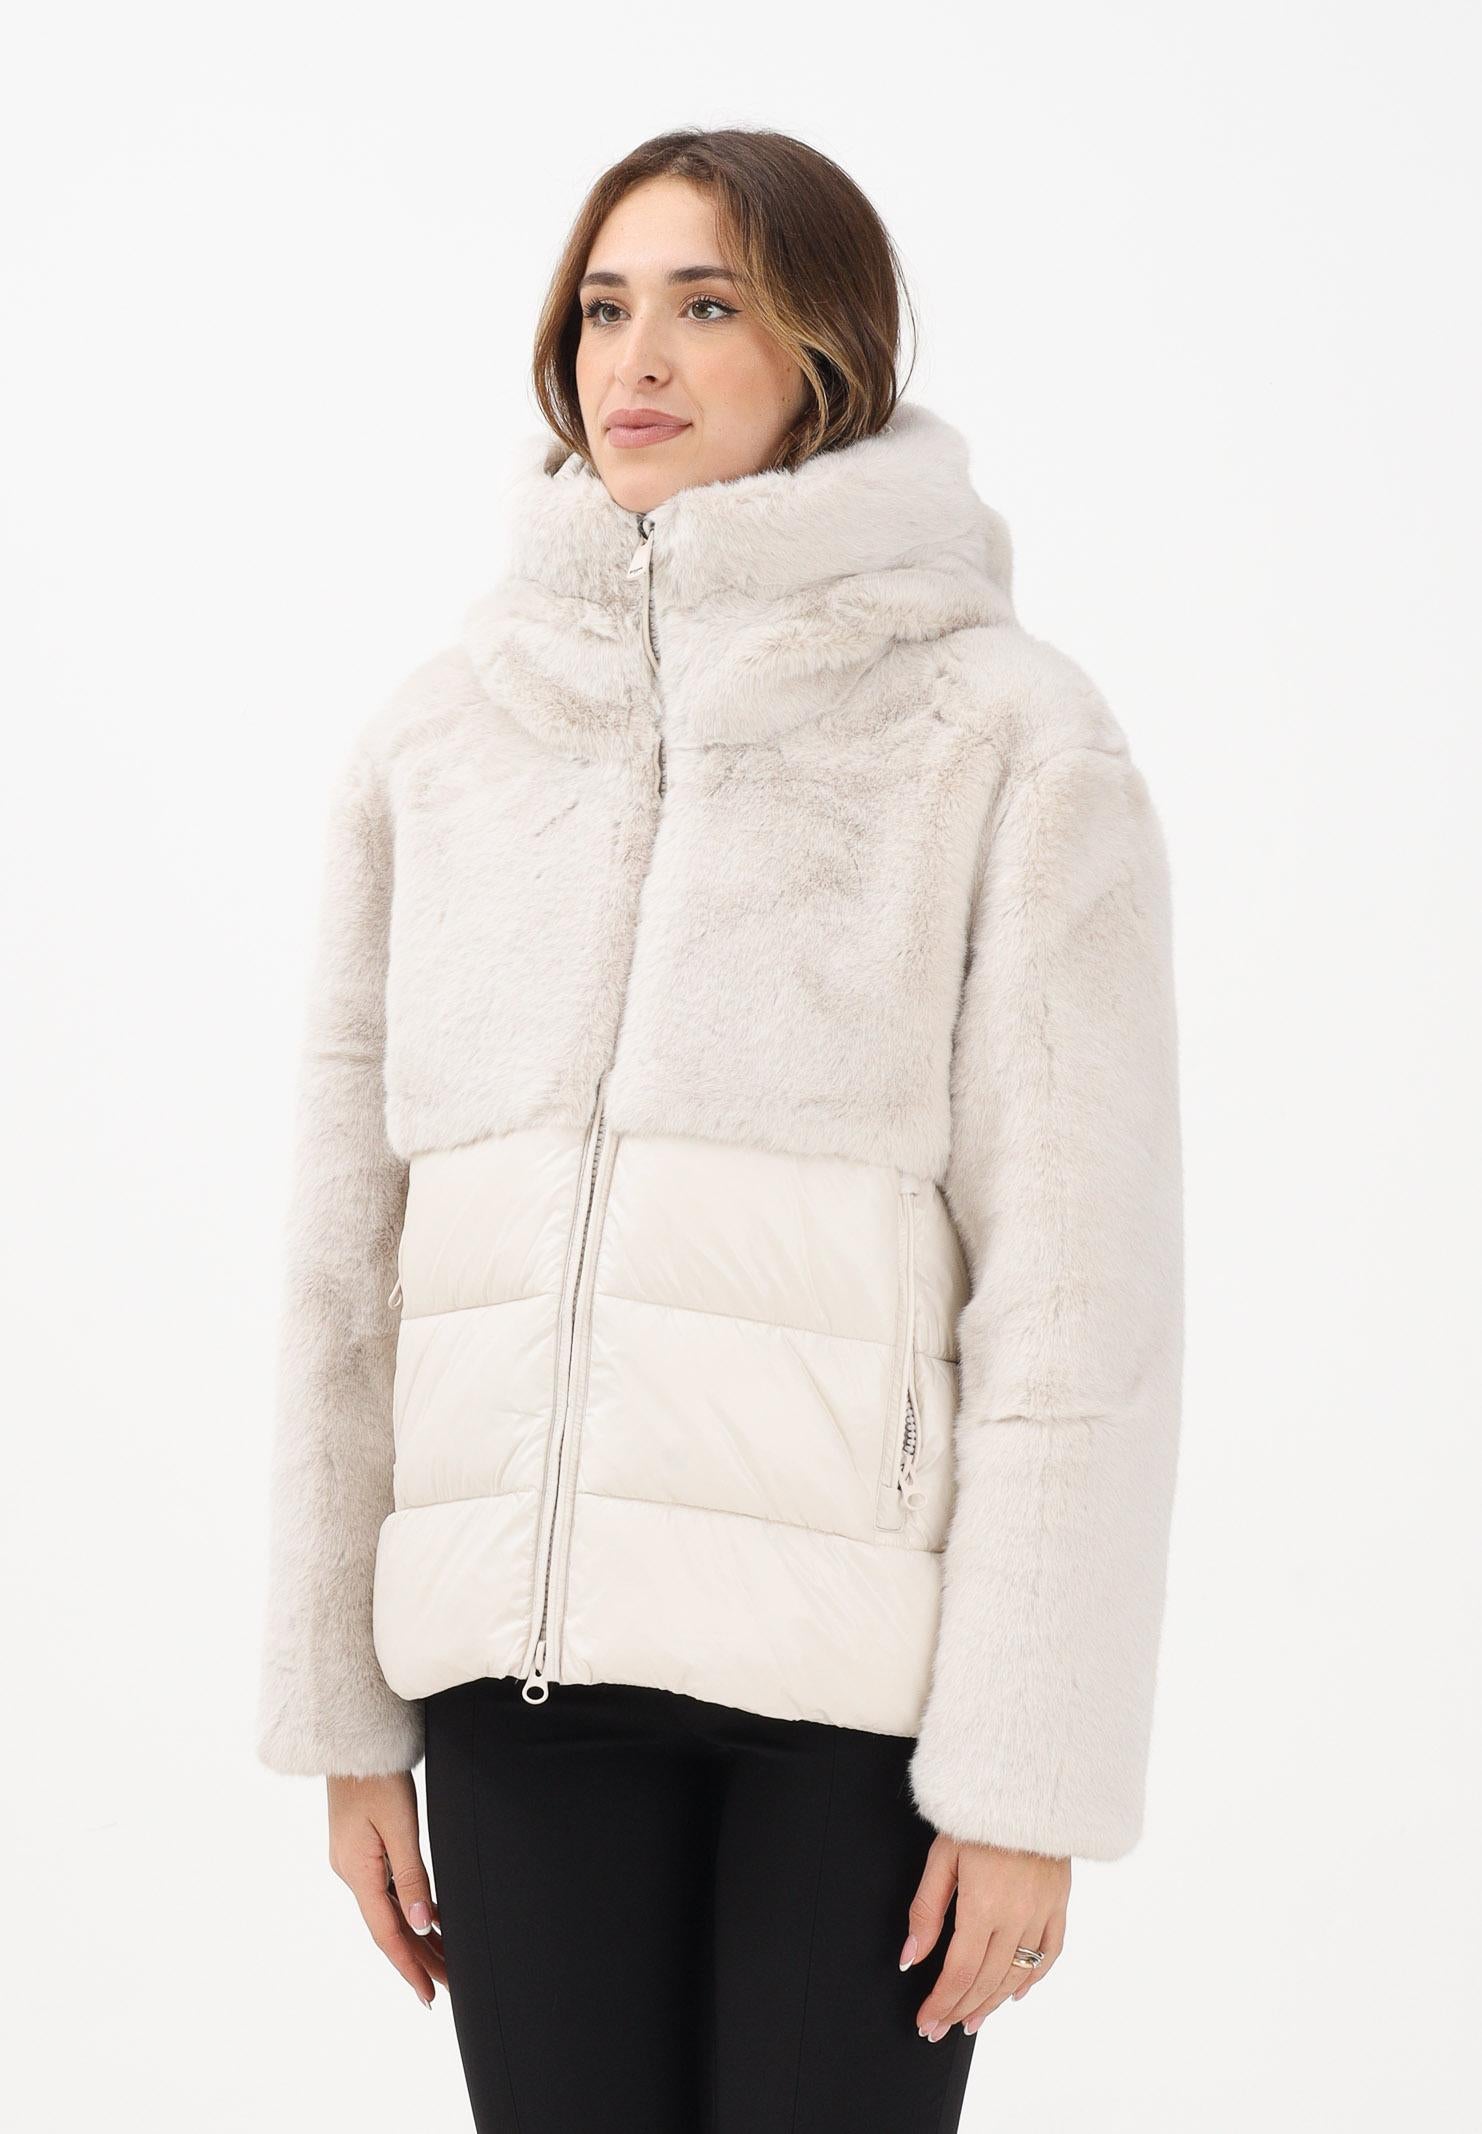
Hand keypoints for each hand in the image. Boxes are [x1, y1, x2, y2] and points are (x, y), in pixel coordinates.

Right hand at [327, 1772, 447, 2007]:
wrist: (352, 1742)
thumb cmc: (377, 1776)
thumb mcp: (399, 1824)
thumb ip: (410, 1874)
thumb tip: (420, 1923)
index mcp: (356, 1872)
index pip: (387, 1933)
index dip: (409, 1966)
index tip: (429, 1996)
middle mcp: (351, 1873)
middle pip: (388, 1928)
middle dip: (418, 1959)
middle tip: (449, 1988)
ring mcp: (354, 1862)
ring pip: (388, 1911)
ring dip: (415, 1937)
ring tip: (445, 1964)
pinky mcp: (360, 1850)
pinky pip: (385, 1891)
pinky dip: (407, 1910)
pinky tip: (428, 1920)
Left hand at [901, 1831, 1069, 2037]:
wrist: (1027, 1785)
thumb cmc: (977, 1814)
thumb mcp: (941, 1857)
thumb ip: (926, 1911)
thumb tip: (912, 1956)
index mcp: (984, 1906)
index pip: (959, 1972)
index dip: (941, 2002)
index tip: (926, 2021)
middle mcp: (1017, 1916)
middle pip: (987, 1980)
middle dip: (960, 2009)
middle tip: (941, 2028)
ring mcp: (1042, 1911)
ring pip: (1018, 1974)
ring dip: (993, 2003)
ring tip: (972, 2020)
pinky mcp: (1060, 1902)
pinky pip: (1050, 1952)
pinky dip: (1033, 1978)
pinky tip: (1015, 1992)